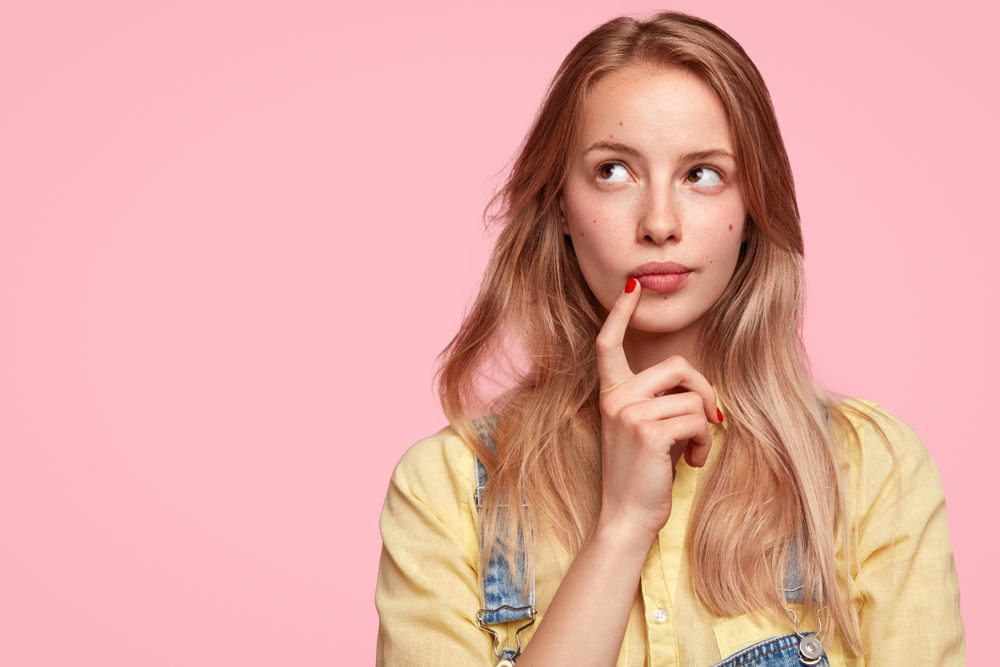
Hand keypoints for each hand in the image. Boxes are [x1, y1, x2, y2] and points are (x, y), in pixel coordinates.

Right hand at [596, 278, 720, 539]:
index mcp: (611, 394)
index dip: (621, 314)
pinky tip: (693, 462)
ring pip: (692, 397)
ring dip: (705, 426)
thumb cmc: (642, 476)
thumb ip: (662, 403)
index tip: (632, 289)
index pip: (608, 344)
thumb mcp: (647, 431)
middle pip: (676, 366)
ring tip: (694, 452)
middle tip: (709, 420)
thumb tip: (701, 392)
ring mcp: (628, 413)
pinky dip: (704, 441)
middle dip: (703, 390)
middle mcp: (615, 398)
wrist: (626, 518)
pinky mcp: (648, 432)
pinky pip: (695, 419)